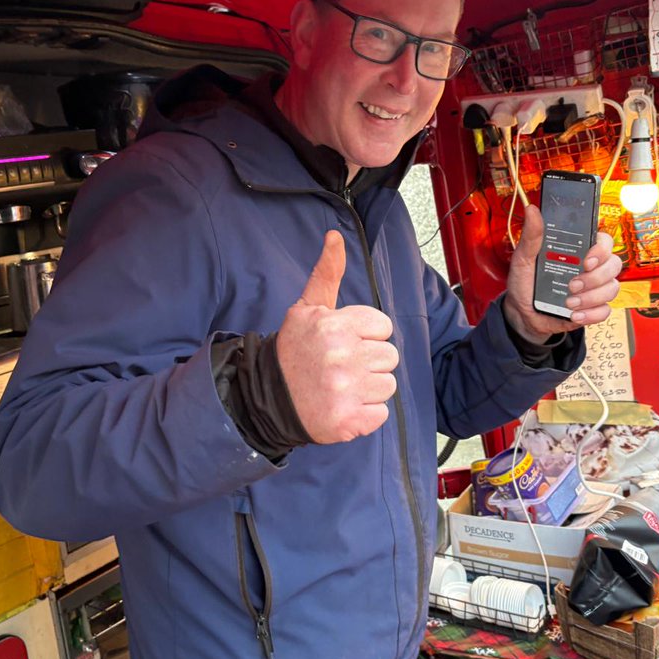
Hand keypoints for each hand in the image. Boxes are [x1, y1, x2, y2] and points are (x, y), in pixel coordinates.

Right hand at [276, 231, 398, 442]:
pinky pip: (380, 414)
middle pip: (390, 356)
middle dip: (369, 361)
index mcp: (335, 326)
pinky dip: (365, 414)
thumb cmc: (295, 350)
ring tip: (342, 386)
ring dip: (369, 388)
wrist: (268, 397)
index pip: (383, 327)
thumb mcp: (307, 307)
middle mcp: (342, 357)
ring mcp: (346, 391)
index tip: (344, 342)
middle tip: (341, 367)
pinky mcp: (348, 421)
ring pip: (388, 385)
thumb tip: (335, 236)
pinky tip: (343, 406)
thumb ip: (327, 273)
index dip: (366, 335)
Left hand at [503, 205, 622, 341]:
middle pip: (613, 265)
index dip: (601, 249)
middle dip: (595, 277)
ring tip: (569, 302)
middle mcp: (591, 267)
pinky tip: (574, 314)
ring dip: (591, 297)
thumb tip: (532, 211)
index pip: (604, 241)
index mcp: (578, 250)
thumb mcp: (523, 258)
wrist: (521, 313)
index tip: (587, 260)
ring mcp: (594, 288)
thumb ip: (531, 236)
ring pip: (612, 288)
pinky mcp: (593, 308)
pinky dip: (591, 314)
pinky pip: (605, 311)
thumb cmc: (525, 282)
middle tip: (572, 285)